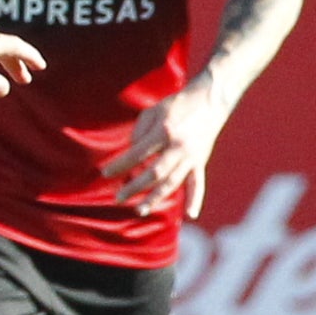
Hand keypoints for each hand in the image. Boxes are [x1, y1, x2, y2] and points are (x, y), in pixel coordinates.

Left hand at [103, 75, 226, 212]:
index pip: (137, 153)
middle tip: (119, 198)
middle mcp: (178, 147)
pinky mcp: (201, 161)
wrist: (210, 100)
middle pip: (154, 173)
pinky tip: (190, 214)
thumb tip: (132, 153)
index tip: (106, 173)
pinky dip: (195, 199)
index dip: (121, 165)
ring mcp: (191, 156)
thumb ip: (139, 132)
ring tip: (140, 211)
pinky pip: (198, 183)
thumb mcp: (153, 110)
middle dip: (135, 187)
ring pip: (172, 182)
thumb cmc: (177, 104)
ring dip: (156, 198)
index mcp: (164, 132)